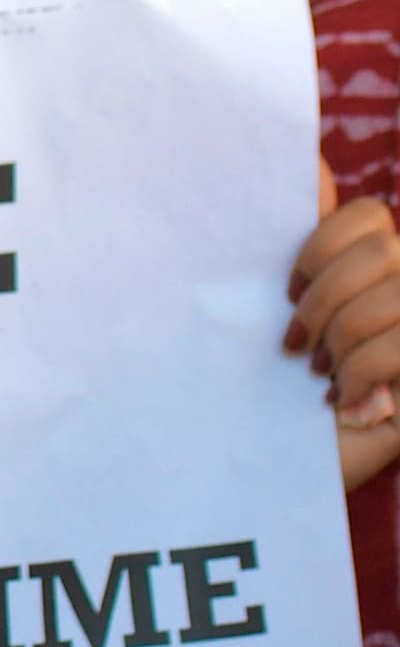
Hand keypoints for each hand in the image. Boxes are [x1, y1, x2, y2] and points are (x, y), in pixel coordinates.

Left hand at [294, 159, 399, 492]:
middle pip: (386, 247)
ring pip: (398, 293)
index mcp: (374, 274)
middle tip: (295, 348)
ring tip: (321, 378)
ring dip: (345, 341)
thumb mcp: (264, 320)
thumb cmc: (262, 399)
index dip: (322, 247)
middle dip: (328, 299)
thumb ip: (288, 250)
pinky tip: (345, 405)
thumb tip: (306, 165)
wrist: (265, 481)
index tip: (285, 292)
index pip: (367, 216)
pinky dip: (363, 375)